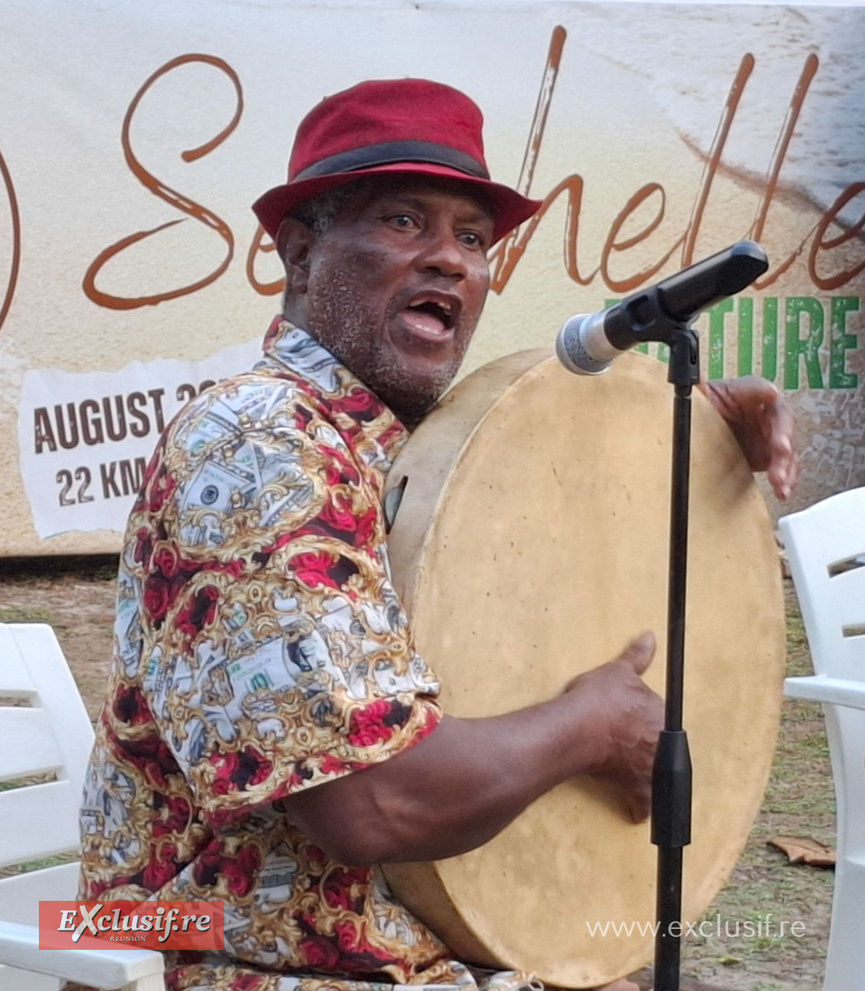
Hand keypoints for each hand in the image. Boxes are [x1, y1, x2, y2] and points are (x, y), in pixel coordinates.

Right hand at [564, 632, 662, 822]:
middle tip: (629, 745)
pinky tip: (635, 811)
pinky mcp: (636, 788)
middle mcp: (663, 744)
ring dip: (651, 776)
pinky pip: (642, 803)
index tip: (633, 721)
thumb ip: (637, 657)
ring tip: (639, 775)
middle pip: (662, 747)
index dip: (647, 718)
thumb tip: (650, 636)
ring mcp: (652, 768)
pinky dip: (639, 807)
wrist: (580, 728)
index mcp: (664, 715)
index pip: (662, 717)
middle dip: (651, 747)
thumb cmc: (599, 698)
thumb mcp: (618, 671)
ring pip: (659, 775)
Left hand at [699, 376, 798, 499]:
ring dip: (786, 466)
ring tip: (780, 481)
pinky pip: (783, 468)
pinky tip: (782, 490)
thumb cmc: (704, 408)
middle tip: (781, 450)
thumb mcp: (701, 397)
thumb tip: (696, 382)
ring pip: (787, 449)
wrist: (701, 428)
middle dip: (783, 438)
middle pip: (782, 422)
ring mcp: (769, 436)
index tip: (772, 394)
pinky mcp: (768, 457)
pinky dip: (785, 480)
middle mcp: (765, 412)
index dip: (765, 393)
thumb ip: (700, 391)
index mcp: (749, 393)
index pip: (760, 389)